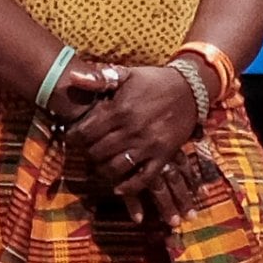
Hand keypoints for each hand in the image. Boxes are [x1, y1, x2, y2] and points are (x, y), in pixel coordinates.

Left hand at [71, 63, 203, 200]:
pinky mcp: (164, 155)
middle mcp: (132, 130)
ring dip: (102, 171)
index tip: (71, 137)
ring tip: (98, 165)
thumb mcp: (126, 74)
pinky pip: (145, 178)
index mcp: (119, 110)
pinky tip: (118, 188)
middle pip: (96, 152)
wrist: (190, 89)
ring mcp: (148, 145)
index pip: (84, 132)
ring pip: (115, 168)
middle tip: (85, 151)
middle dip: (86, 153)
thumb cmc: (153, 81)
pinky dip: (129, 187)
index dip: (72, 137)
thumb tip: (73, 77)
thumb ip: (99, 78)